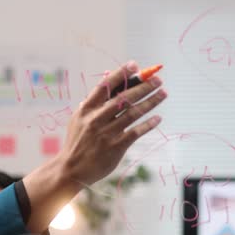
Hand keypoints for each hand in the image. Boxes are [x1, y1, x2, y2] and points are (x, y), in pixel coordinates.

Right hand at [60, 61, 166, 185]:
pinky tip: (158, 118)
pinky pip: (136, 132)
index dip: (120, 74)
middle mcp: (97, 118)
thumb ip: (92, 104)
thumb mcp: (78, 119)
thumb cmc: (77, 142)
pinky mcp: (116, 147)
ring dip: (150, 102)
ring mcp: (107, 133)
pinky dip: (148, 124)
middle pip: (124, 98)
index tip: (134, 65)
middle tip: (157, 80)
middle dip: (143, 87)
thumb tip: (106, 85)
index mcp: (87, 109)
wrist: (71, 169)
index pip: (106, 86)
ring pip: (133, 113)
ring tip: (163, 94)